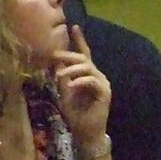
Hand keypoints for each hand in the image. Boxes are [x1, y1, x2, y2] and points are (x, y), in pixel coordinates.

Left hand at [52, 24, 110, 147]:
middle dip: (69, 55)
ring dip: (72, 70)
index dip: (80, 40)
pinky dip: (81, 81)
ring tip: (59, 76)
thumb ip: (63, 76)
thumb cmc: (76, 114)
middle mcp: (97, 77)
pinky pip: (92, 80)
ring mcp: (102, 84)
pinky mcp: (105, 93)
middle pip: (84, 59)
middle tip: (55, 55)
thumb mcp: (64, 92)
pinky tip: (72, 85)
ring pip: (88, 68)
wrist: (85, 132)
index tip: (74, 26)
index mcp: (88, 75)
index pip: (85, 54)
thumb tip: (57, 60)